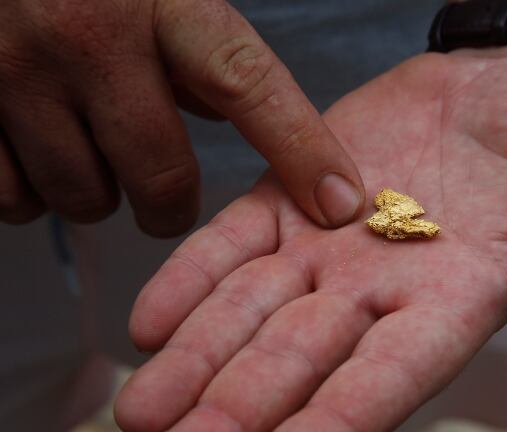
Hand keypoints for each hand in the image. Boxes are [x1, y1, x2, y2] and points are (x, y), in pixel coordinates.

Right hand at [0, 0, 362, 235]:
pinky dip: (32, 194)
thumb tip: (235, 117)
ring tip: (89, 151)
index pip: (249, 84)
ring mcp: (15, 71)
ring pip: (84, 198)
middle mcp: (90, 36)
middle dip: (171, 206)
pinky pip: (14, 199)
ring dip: (99, 193)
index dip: (301, 150)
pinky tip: (36, 152)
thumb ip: (202, 51)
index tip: (342, 204)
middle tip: (166, 194)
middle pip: (161, 177)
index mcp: (162, 0)